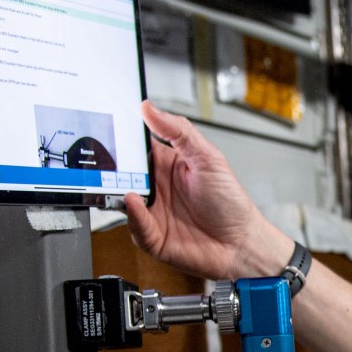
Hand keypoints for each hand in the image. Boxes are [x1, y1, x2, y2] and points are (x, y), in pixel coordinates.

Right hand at [127, 101, 292, 279]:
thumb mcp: (208, 158)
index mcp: (167, 166)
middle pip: (124, 174)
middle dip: (114, 167)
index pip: (137, 148)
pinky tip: (134, 201)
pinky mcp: (153, 237)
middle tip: (109, 158)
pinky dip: (133, 214)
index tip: (113, 127)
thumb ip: (179, 131)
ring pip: (123, 200)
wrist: (242, 243)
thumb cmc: (230, 203)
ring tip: (122, 182)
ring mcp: (152, 213)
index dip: (124, 139)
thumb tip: (150, 108)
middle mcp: (156, 189)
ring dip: (118, 190)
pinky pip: (136, 226)